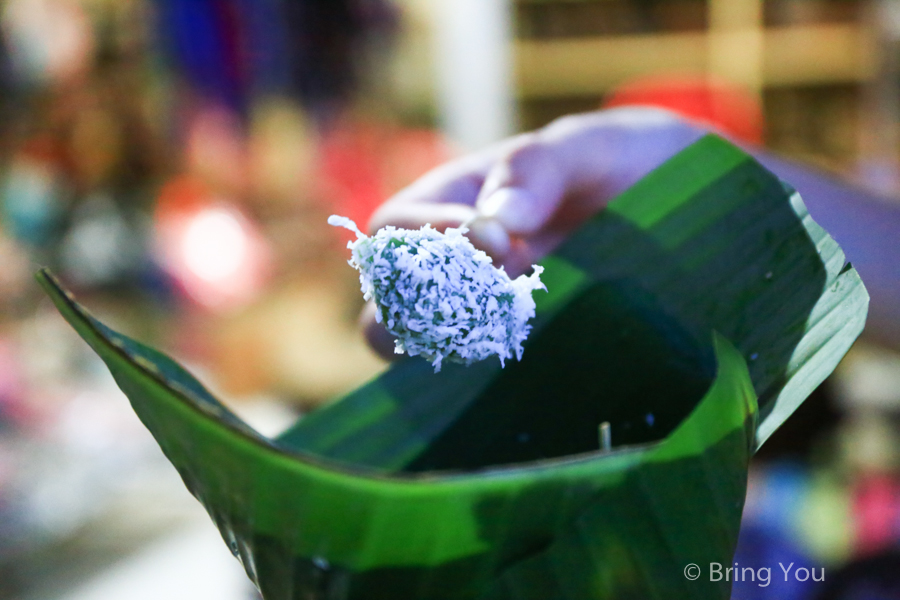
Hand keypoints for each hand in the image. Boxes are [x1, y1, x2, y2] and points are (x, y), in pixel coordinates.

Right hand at [361, 107, 707, 358]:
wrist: (692, 210)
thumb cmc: (630, 164)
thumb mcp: (592, 146)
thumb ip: (538, 167)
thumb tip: (496, 222)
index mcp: (456, 201)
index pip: (395, 227)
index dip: (429, 240)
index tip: (500, 244)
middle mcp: (458, 262)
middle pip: (389, 296)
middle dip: (419, 306)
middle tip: (492, 301)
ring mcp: (485, 312)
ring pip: (420, 345)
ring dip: (445, 347)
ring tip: (503, 340)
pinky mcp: (522, 352)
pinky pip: (476, 377)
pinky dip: (484, 378)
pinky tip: (527, 368)